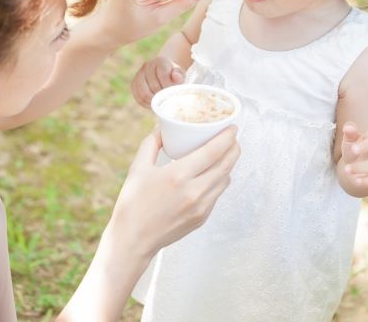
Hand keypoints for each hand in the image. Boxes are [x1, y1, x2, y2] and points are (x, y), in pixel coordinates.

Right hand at [111, 126, 239, 259]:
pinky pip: (217, 194)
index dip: (227, 137)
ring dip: (229, 164)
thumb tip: (161, 127)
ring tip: (225, 153)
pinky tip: (213, 173)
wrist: (133, 239)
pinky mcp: (202, 218)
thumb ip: (151, 143)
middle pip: (226, 165)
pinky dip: (220, 180)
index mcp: (178, 175)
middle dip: (233, 148)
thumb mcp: (138, 167)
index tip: (232, 127)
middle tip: (233, 137)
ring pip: (225, 180)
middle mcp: (194, 191)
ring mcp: (200, 207)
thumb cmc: (133, 203)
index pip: (213, 151)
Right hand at [131, 56, 184, 107]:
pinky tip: (153, 103)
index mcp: (160, 61)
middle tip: (167, 98)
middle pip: (153, 86)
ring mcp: (139, 74)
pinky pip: (138, 98)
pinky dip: (146, 103)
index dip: (169, 87)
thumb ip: (180, 75)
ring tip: (160, 102)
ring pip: (144, 93)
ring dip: (153, 101)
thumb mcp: (180, 74)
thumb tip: (176, 77)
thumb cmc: (173, 76)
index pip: (163, 76)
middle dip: (162, 95)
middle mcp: (147, 65)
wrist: (164, 75)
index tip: (173, 92)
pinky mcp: (134, 84)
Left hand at [340, 107, 367, 189]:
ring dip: (361, 167)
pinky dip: (366, 181)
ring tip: (346, 169)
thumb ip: (349, 133)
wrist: (360, 172)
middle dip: (367, 146)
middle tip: (353, 148)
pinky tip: (356, 180)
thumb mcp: (349, 141)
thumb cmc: (355, 151)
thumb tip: (348, 127)